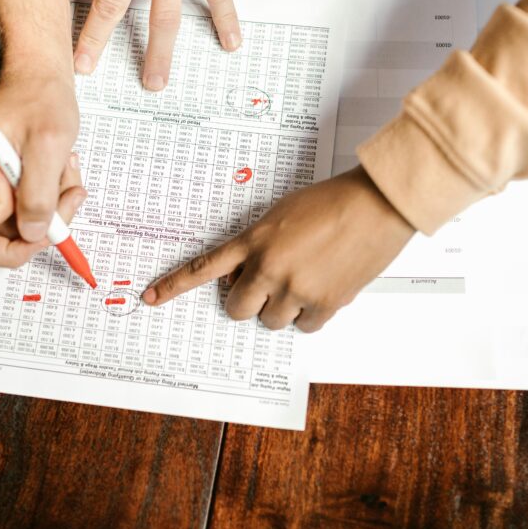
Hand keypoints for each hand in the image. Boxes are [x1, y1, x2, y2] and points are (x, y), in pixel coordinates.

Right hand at [0, 73, 86, 266]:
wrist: (42, 75)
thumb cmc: (40, 96)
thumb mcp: (48, 144)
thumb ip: (38, 193)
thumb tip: (33, 235)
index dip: (9, 221)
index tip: (32, 185)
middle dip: (29, 233)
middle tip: (62, 208)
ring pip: (7, 230)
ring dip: (46, 211)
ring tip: (65, 173)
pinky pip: (18, 215)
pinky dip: (46, 203)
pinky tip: (60, 174)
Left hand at [143, 167, 415, 331]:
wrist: (376, 204)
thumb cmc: (333, 201)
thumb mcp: (282, 214)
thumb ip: (258, 244)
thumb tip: (247, 277)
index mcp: (254, 240)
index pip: (203, 267)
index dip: (175, 285)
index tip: (151, 297)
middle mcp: (269, 268)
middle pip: (237, 308)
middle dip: (247, 302)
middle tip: (265, 288)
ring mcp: (296, 289)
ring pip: (271, 321)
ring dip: (281, 309)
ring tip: (304, 281)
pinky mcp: (325, 304)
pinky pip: (304, 327)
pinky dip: (310, 315)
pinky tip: (323, 290)